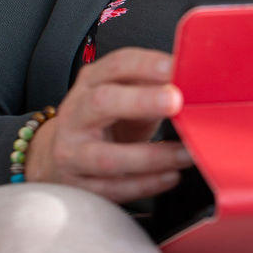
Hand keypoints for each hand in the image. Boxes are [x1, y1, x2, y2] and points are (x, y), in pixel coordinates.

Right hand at [24, 46, 192, 201]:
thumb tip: (190, 83)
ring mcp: (73, 152)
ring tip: (185, 154)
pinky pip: (114, 188)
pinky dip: (146, 184)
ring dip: (153, 157)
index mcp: (90, 83)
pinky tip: (170, 176)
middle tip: (176, 101)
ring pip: (109, 157)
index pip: (116, 65)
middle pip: (102, 103)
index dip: (146, 64)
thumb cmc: (103, 121)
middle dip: (141, 101)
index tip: (175, 67)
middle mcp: (76, 114)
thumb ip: (150, 87)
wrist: (61, 153)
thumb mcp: (122, 95)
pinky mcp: (79, 185)